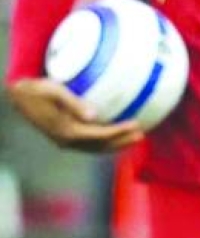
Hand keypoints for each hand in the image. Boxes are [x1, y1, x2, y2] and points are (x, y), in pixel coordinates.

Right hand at [7, 79, 143, 152]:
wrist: (20, 97)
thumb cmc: (38, 89)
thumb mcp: (55, 91)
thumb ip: (73, 104)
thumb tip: (93, 116)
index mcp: (68, 132)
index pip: (100, 136)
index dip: (119, 132)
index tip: (135, 124)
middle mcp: (68, 141)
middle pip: (101, 147)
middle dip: (122, 142)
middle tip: (141, 134)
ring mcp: (66, 142)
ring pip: (96, 148)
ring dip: (115, 144)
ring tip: (133, 137)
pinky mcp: (65, 138)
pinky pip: (89, 143)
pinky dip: (104, 141)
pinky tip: (114, 133)